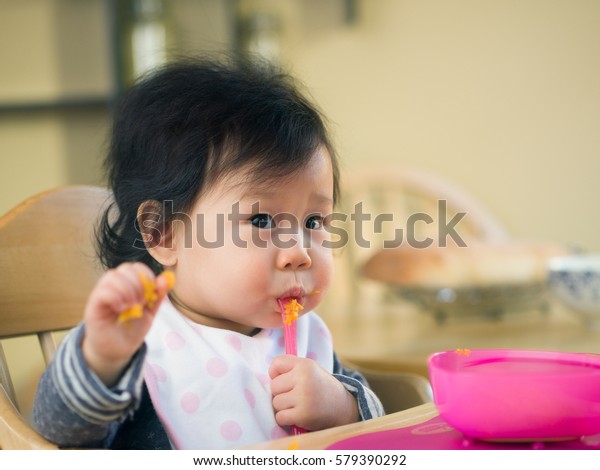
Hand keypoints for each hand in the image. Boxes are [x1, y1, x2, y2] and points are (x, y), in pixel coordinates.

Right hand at [82, 262, 170, 385]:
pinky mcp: (93, 306)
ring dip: (128, 290)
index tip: (152, 292)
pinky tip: (122, 309)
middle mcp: (113, 286)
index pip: (136, 267)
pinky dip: (116, 298)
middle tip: (142, 302)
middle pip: (125, 269)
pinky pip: (102, 292)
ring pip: (112, 276)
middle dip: (139, 284)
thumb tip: (167, 279)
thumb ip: (157, 296)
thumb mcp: (150, 312)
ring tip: (133, 307)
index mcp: (127, 284)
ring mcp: (101, 294)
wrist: (118, 351)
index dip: (147, 275)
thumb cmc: (131, 329)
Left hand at [269, 355, 358, 430]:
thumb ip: (289, 368)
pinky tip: (297, 415)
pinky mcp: (303, 415)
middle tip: (295, 396)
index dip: (276, 374)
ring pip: (276, 403)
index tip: (286, 380)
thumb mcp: (309, 370)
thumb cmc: (319, 386)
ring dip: (283, 407)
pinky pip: (280, 417)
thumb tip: (267, 376)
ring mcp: (304, 397)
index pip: (276, 364)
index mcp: (305, 364)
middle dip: (281, 393)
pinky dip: (286, 419)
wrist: (342, 407)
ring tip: (298, 405)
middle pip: (273, 386)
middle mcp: (305, 378)